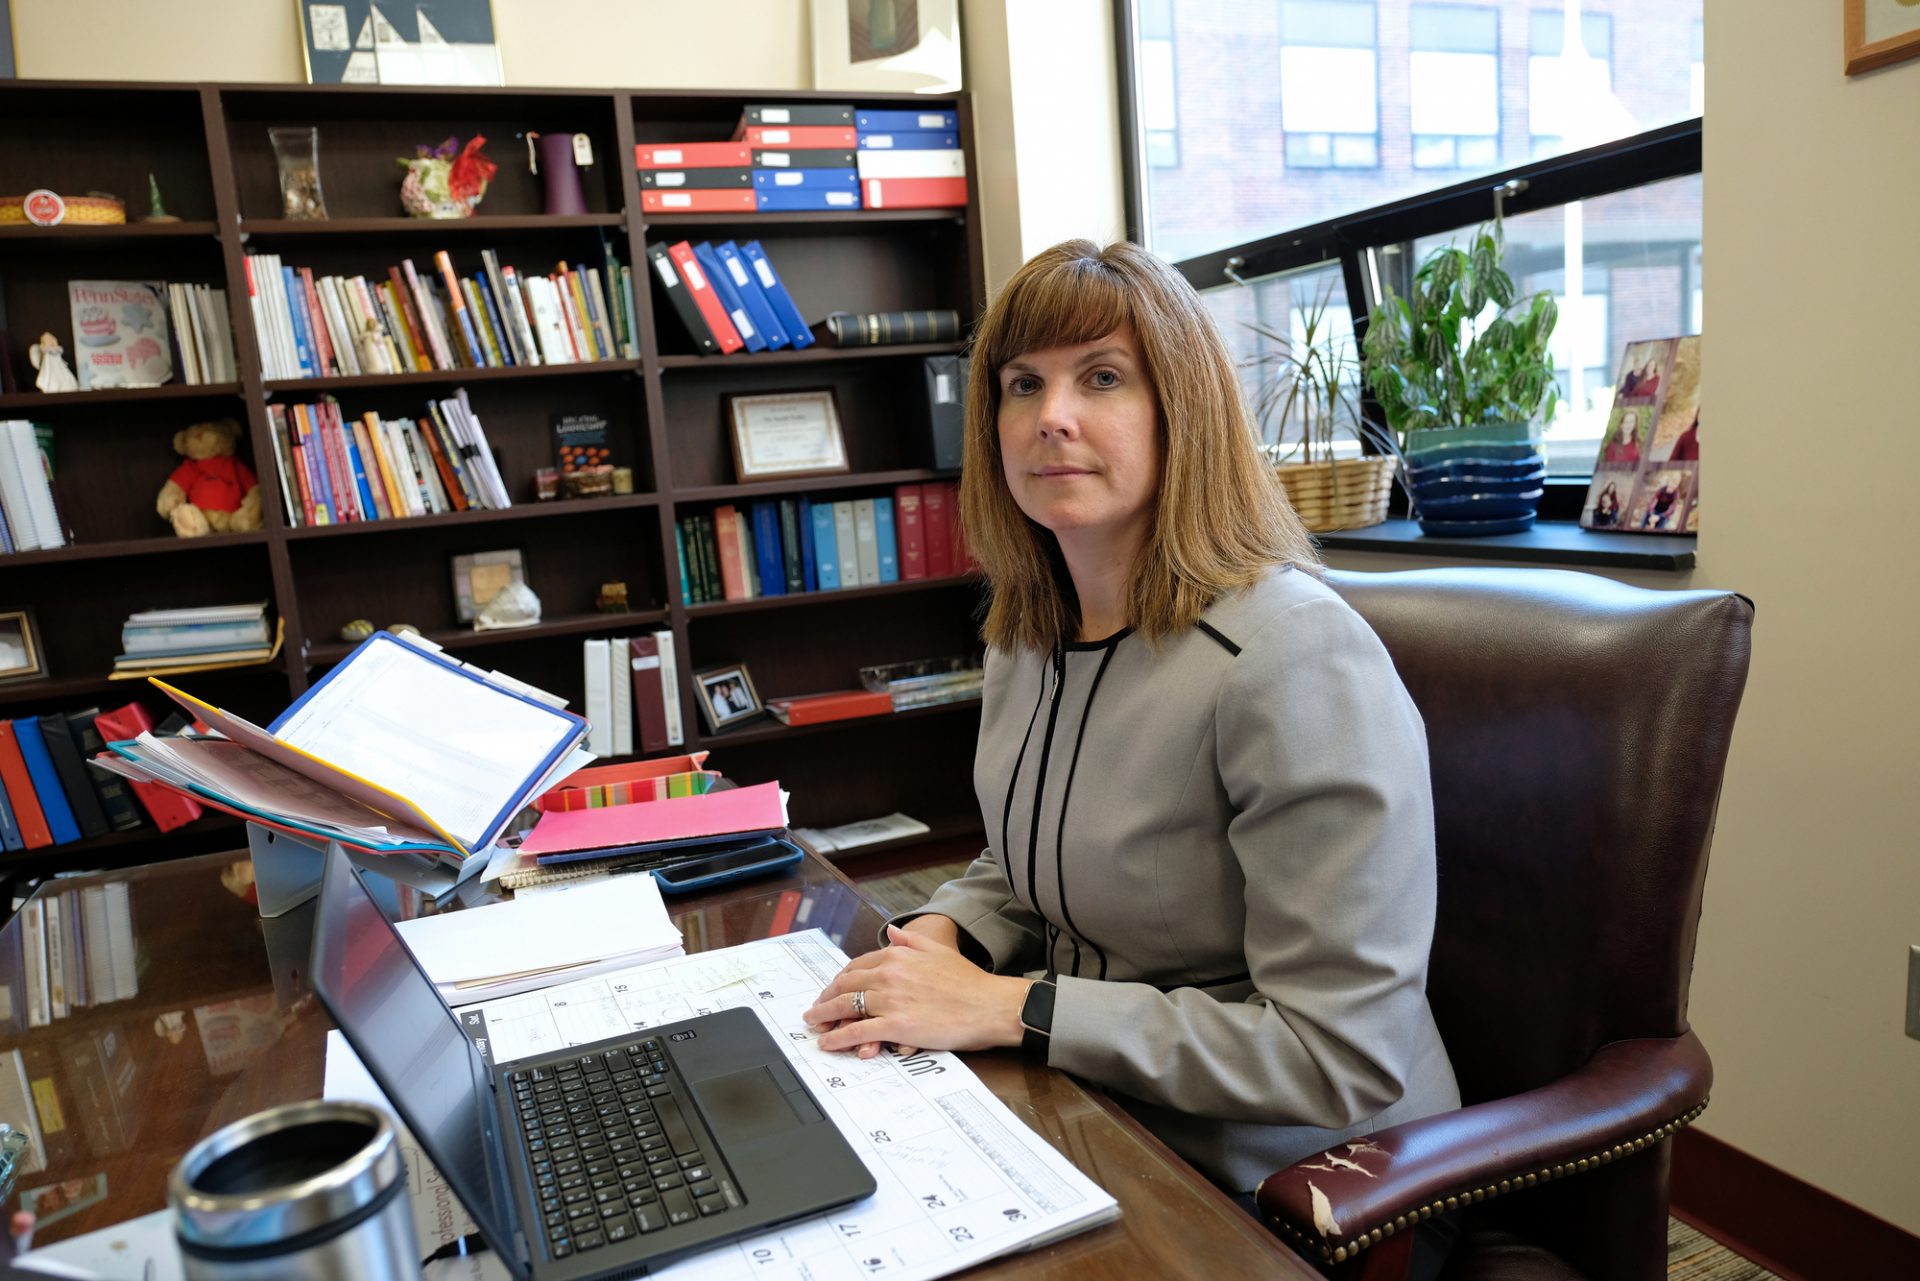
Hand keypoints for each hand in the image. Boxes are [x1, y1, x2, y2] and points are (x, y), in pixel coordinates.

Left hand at [819, 916, 960, 1059]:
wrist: (989, 1005)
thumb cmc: (969, 981)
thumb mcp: (937, 951)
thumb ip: (910, 940)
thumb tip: (891, 932)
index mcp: (897, 956)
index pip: (857, 967)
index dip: (840, 980)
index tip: (833, 989)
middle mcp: (888, 975)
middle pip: (845, 986)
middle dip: (826, 998)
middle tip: (816, 1008)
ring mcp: (890, 1001)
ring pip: (846, 1008)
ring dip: (824, 1016)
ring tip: (814, 1024)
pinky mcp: (895, 1026)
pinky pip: (856, 1032)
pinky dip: (837, 1038)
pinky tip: (827, 1043)